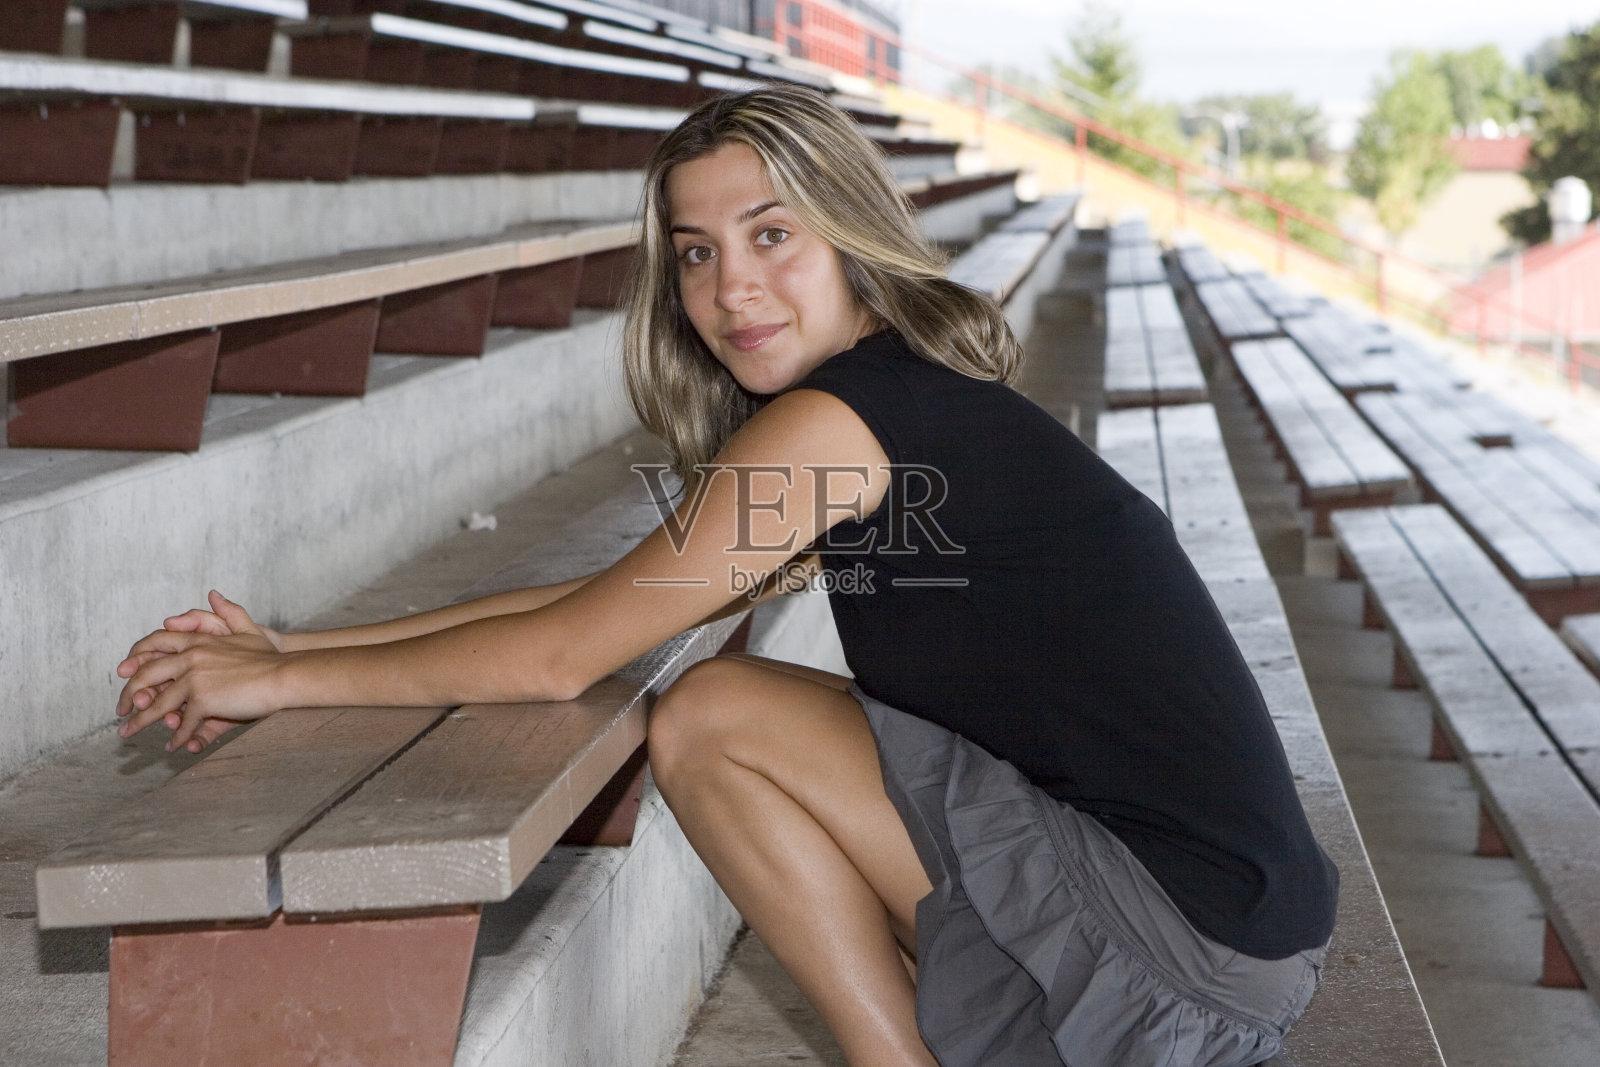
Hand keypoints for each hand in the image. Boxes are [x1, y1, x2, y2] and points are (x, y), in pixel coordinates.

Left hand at [115, 592, 287, 752]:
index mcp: (197, 641)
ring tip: (127, 733)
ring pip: (157, 703)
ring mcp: (195, 679)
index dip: (136, 658)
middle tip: (120, 709)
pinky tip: (173, 746)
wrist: (285, 675)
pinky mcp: (204, 700)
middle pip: (146, 675)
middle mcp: (190, 657)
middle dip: (129, 695)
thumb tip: (214, 593)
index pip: (155, 643)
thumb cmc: (271, 656)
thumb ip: (229, 612)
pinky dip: (177, 736)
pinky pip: (184, 722)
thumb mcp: (248, 629)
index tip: (123, 673)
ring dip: (140, 721)